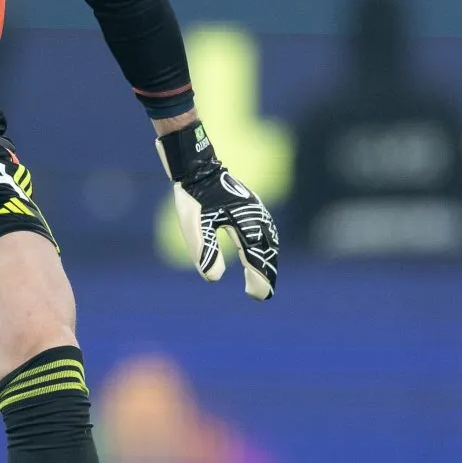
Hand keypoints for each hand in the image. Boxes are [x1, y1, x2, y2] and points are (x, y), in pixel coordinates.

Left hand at [157, 123, 278, 299]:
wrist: (196, 166)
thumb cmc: (193, 195)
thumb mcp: (194, 225)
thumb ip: (205, 251)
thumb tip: (214, 278)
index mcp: (245, 222)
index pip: (256, 257)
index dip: (259, 278)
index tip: (257, 296)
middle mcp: (256, 216)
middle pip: (268, 250)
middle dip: (266, 272)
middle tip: (262, 294)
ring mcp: (255, 210)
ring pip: (268, 240)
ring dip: (267, 260)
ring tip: (263, 277)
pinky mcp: (250, 206)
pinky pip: (264, 231)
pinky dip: (264, 246)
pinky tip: (257, 253)